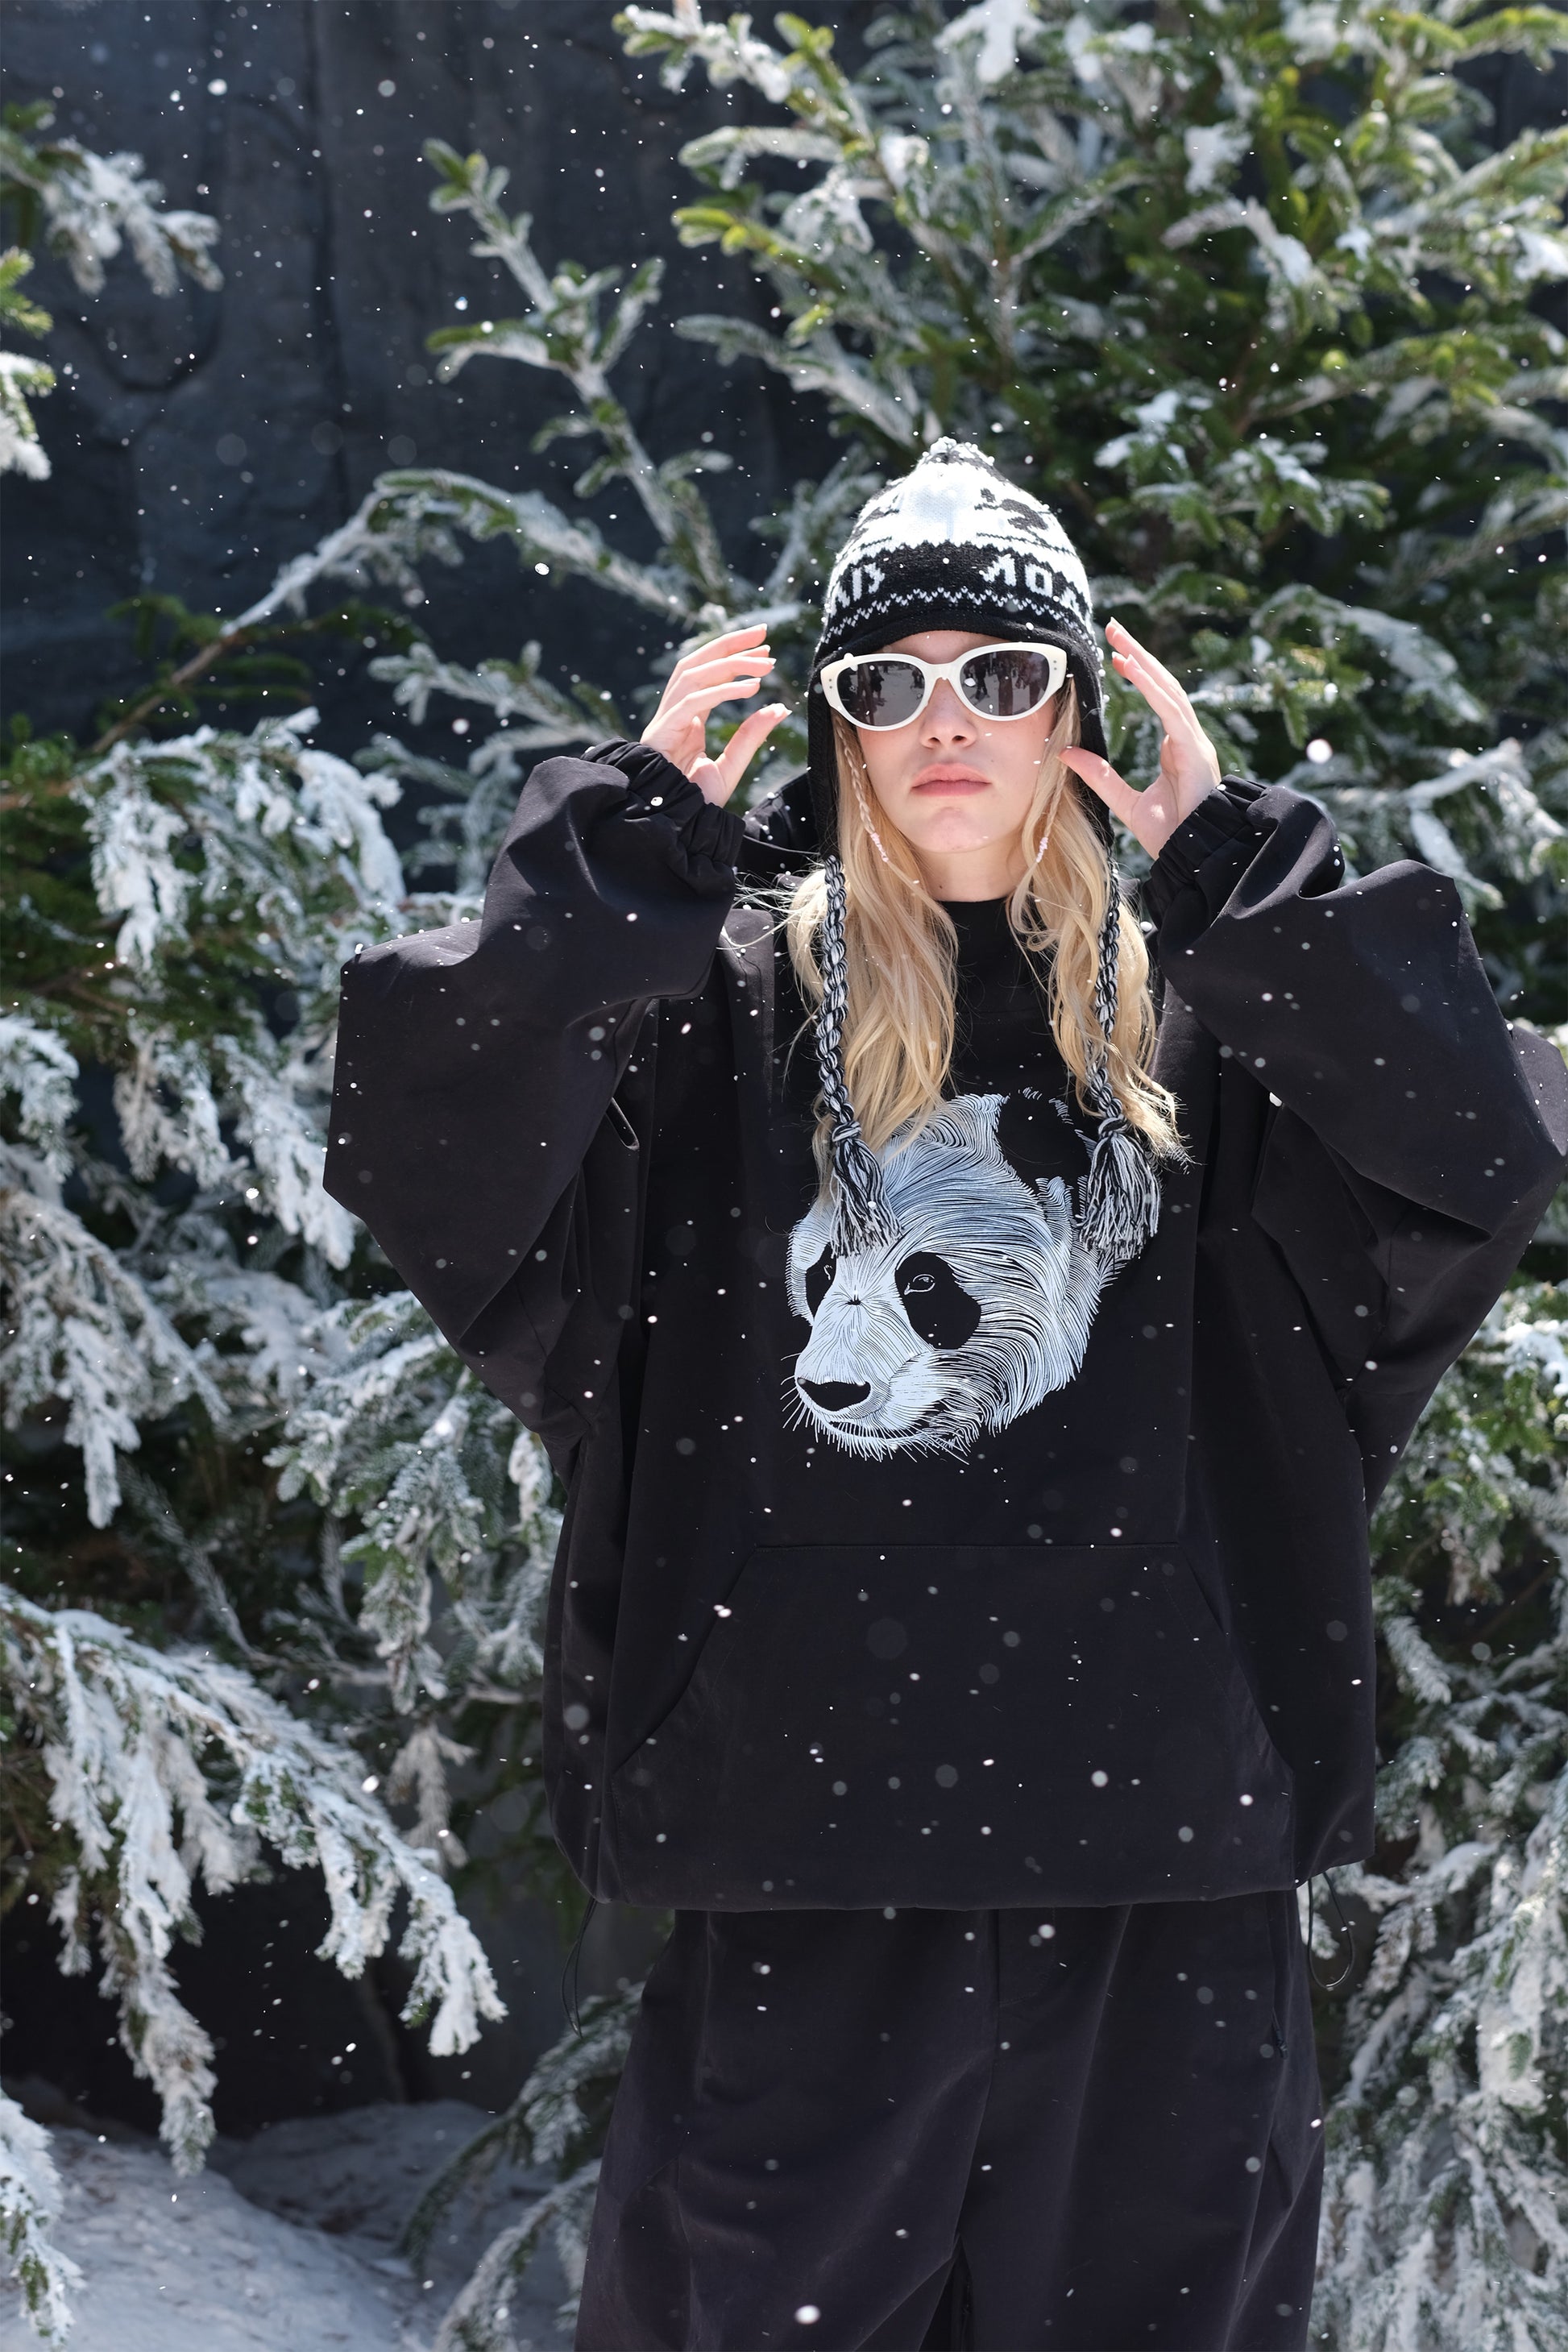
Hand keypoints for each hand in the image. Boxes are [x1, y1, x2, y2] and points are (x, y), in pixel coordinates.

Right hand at [640, 623, 788, 807]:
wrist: (675, 829)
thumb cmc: (695, 804)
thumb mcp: (731, 766)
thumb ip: (750, 737)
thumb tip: (780, 708)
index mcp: (686, 720)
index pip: (707, 676)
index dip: (733, 657)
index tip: (765, 647)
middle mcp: (673, 715)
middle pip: (695, 663)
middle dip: (728, 644)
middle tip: (763, 633)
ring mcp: (664, 722)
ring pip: (691, 674)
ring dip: (728, 662)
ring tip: (765, 661)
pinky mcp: (661, 733)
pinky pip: (692, 702)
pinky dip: (722, 691)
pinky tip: (751, 689)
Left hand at [1058, 619, 1221, 859]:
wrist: (1194, 859)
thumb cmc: (1170, 836)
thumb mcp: (1125, 802)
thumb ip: (1100, 776)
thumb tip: (1065, 752)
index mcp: (1177, 747)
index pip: (1158, 698)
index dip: (1139, 673)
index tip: (1116, 654)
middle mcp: (1188, 739)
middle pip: (1163, 686)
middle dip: (1140, 655)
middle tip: (1114, 628)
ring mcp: (1194, 743)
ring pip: (1168, 690)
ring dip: (1144, 662)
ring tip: (1119, 640)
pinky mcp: (1194, 751)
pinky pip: (1171, 711)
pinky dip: (1152, 689)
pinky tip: (1133, 669)